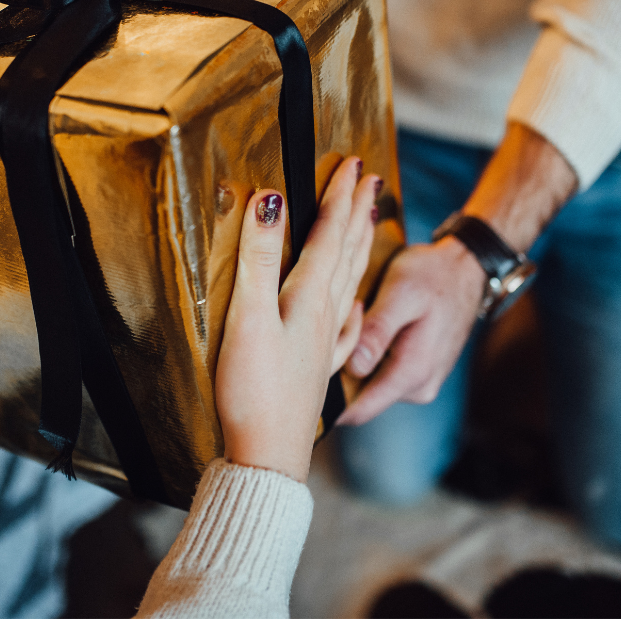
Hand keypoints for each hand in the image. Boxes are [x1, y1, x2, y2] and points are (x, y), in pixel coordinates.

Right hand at [214, 157, 379, 481]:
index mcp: (310, 297)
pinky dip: (352, 304)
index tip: (352, 163)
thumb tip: (271, 200)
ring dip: (358, 247)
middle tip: (370, 179)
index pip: (331, 234)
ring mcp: (324, 343)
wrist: (267, 456)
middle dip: (358, 212)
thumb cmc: (255, 391)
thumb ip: (260, 257)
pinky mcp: (315, 368)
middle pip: (348, 252)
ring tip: (368, 223)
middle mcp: (325, 315)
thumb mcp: (249, 316)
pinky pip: (344, 324)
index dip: (340, 196)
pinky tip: (355, 304)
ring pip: (349, 282)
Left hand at [337, 237, 484, 424]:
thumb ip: (378, 330)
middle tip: (323, 339)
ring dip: (354, 364)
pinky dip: (369, 357)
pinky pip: (383, 375)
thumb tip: (354, 367)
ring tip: (346, 329)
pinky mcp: (418, 374)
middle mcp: (419, 388)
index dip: (327, 400)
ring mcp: (421, 383)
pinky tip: (364, 331)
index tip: (303, 378)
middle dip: (338, 375)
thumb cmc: (433, 275)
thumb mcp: (402, 293)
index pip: (358, 410)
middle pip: (361, 398)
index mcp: (413, 373)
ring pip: (370, 386)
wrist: (466, 268)